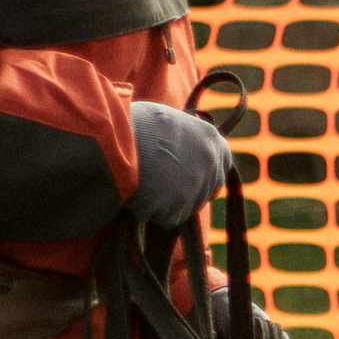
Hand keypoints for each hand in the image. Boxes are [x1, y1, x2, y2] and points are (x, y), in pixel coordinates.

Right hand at [126, 98, 232, 227]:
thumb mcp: (168, 120)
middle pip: (208, 189)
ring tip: (145, 184)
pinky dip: (153, 212)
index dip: (207, 169)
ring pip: (187, 206)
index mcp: (210, 138)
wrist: (115, 140)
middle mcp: (210, 164)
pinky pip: (167, 218)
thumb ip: (184, 137)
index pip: (223, 162)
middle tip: (164, 183)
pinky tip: (139, 195)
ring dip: (168, 202)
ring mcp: (195, 189)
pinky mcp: (176, 210)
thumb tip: (182, 147)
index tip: (192, 171)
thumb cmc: (134, 124)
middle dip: (189, 190)